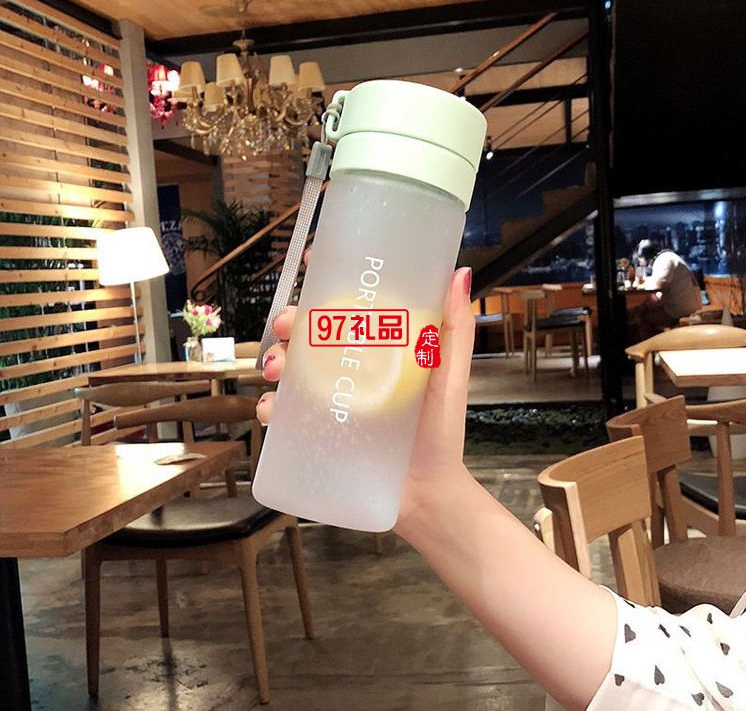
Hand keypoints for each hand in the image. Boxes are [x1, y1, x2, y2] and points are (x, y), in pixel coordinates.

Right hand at [256, 266, 475, 534]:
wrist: (426, 495)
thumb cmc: (441, 431)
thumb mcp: (450, 375)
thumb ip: (454, 328)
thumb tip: (459, 274)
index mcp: (380, 349)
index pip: (349, 307)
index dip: (325, 284)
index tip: (311, 265)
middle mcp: (352, 370)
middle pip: (312, 335)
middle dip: (290, 324)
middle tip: (285, 328)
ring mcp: (333, 401)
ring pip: (291, 371)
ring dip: (274, 363)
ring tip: (276, 371)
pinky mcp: (320, 432)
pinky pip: (287, 415)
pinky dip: (272, 408)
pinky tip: (273, 410)